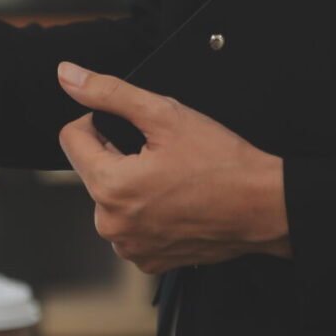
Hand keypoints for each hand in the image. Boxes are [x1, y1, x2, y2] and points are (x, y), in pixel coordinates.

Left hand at [54, 61, 290, 273]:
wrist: (268, 207)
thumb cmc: (223, 163)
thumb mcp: (165, 115)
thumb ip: (110, 93)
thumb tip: (68, 76)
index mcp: (108, 188)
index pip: (72, 139)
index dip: (100, 124)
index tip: (133, 127)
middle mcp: (111, 225)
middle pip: (93, 170)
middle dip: (119, 157)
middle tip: (161, 155)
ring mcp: (129, 247)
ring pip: (111, 199)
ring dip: (132, 185)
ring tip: (172, 180)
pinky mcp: (147, 260)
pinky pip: (131, 226)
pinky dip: (147, 212)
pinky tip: (176, 204)